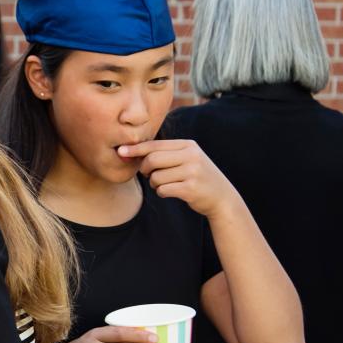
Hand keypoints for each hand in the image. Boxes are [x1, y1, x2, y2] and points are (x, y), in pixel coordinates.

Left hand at [119, 139, 241, 219]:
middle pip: (152, 160)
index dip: (136, 149)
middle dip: (145, 169)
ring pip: (156, 177)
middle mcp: (191, 156)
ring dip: (155, 184)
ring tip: (166, 184)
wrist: (221, 196)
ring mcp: (192, 172)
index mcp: (188, 145)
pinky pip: (163, 190)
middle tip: (150, 175)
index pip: (155, 145)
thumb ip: (165, 154)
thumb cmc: (197, 176)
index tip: (121, 151)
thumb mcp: (187, 158)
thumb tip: (131, 152)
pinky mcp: (190, 188)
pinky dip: (162, 192)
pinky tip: (172, 192)